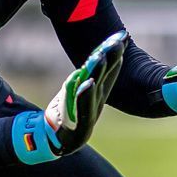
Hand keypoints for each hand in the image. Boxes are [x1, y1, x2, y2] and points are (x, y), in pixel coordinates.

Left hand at [11, 31, 125, 163]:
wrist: (55, 140)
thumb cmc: (67, 113)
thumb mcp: (79, 90)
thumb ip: (88, 74)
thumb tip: (99, 52)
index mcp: (99, 93)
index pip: (110, 70)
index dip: (116, 53)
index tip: (122, 35)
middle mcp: (97, 102)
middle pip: (104, 76)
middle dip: (111, 57)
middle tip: (117, 40)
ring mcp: (89, 114)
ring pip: (95, 89)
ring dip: (98, 72)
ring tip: (101, 56)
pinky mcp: (78, 126)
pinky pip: (82, 108)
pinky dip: (85, 95)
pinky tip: (87, 83)